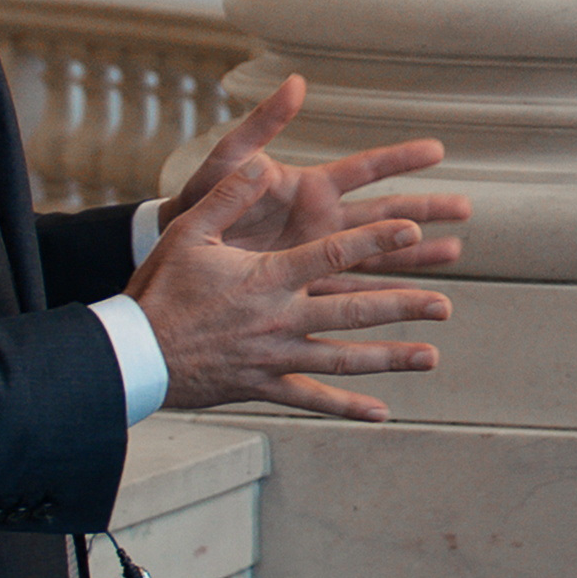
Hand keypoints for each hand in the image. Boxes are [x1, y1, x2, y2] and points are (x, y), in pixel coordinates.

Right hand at [130, 155, 450, 418]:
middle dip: (403, 305)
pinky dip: (345, 406)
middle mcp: (280, 318)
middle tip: (444, 305)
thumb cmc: (159, 287)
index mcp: (267, 276)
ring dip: (390, 357)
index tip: (413, 231)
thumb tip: (261, 165)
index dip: (375, 240)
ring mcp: (275, 356)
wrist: (132, 354)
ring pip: (343, 357)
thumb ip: (229, 196)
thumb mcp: (189, 231)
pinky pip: (310, 399)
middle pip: (353, 309)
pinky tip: (379, 412)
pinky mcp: (262, 385)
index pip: (332, 252)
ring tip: (432, 356)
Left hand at [158, 76, 469, 278]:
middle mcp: (323, 221)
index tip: (437, 150)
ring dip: (416, 255)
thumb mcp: (228, 161)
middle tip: (465, 209)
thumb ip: (262, 126)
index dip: (400, 159)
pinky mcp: (307, 286)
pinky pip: (354, 291)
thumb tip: (295, 84)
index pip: (365, 170)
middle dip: (426, 209)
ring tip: (455, 254)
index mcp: (310, 188)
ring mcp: (319, 254)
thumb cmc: (197, 200)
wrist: (173, 248)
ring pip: (380, 254)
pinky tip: (411, 300)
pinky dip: (384, 295)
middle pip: (387, 213)